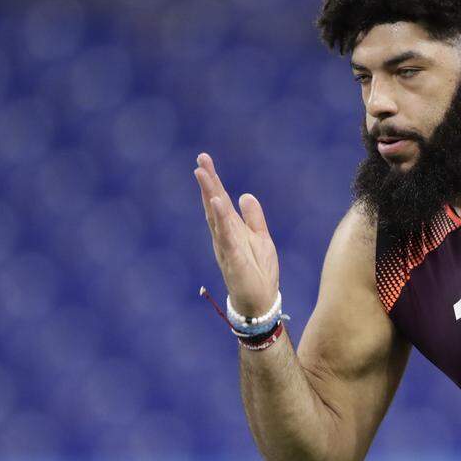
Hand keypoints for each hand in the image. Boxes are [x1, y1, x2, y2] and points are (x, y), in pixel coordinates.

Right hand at [193, 152, 278, 315]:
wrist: (261, 301)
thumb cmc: (258, 271)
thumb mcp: (261, 238)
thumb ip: (253, 218)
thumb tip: (245, 195)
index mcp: (231, 229)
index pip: (219, 201)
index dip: (213, 181)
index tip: (204, 160)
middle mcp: (224, 236)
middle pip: (213, 205)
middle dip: (208, 183)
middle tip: (200, 161)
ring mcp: (226, 248)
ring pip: (216, 218)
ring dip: (210, 196)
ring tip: (205, 176)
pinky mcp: (233, 260)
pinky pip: (226, 237)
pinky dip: (221, 220)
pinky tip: (217, 204)